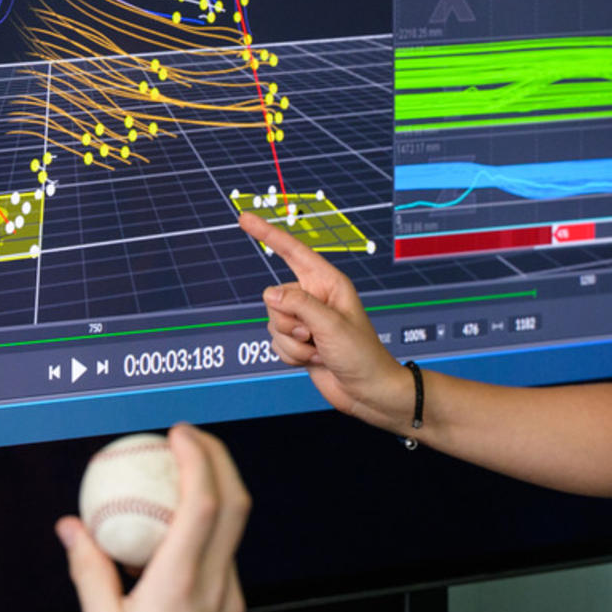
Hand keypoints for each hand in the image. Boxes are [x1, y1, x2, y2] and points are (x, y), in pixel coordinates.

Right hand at [58, 424, 248, 611]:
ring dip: (215, 496)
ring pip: (234, 533)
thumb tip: (71, 527)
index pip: (203, 503)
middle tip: (189, 438)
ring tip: (180, 481)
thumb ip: (88, 569)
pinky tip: (179, 542)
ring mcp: (231, 603)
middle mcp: (215, 587)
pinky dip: (209, 535)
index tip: (177, 433)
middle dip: (218, 458)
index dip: (197, 458)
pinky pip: (226, 562)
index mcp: (180, 584)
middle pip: (236, 504)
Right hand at [240, 211, 410, 428]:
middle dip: (290, 322)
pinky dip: (292, 356)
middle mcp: (314, 297)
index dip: (267, 234)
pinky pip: (275, 343)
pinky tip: (315, 361)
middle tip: (316, 336)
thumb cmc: (362, 355)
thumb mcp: (331, 325)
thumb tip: (270, 294)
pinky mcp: (298, 342)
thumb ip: (299, 304)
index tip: (244, 219)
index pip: (291, 251)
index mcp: (327, 282)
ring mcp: (305, 320)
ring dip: (294, 344)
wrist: (367, 392)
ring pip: (273, 323)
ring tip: (320, 351)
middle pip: (274, 297)